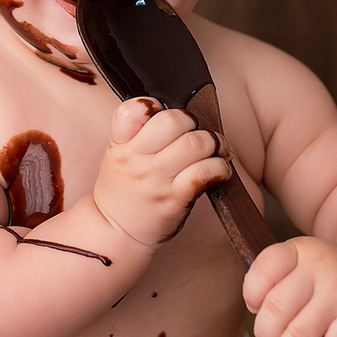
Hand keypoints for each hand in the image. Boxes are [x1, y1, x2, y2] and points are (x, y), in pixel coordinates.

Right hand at [92, 96, 232, 249]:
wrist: (115, 232)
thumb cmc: (123, 190)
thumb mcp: (116, 155)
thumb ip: (138, 133)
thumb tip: (179, 114)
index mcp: (120, 145)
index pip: (133, 110)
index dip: (153, 104)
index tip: (163, 113)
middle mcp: (137, 159)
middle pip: (172, 121)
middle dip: (192, 121)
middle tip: (196, 132)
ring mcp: (157, 180)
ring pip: (195, 144)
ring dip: (214, 142)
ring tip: (216, 149)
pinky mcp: (176, 199)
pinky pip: (206, 172)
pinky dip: (220, 167)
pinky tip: (220, 169)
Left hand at [244, 237, 336, 336]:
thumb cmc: (324, 277)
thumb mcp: (297, 263)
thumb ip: (271, 280)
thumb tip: (255, 309)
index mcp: (297, 249)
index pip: (263, 270)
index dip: (251, 295)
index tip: (256, 307)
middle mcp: (320, 264)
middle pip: (276, 308)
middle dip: (265, 334)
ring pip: (299, 334)